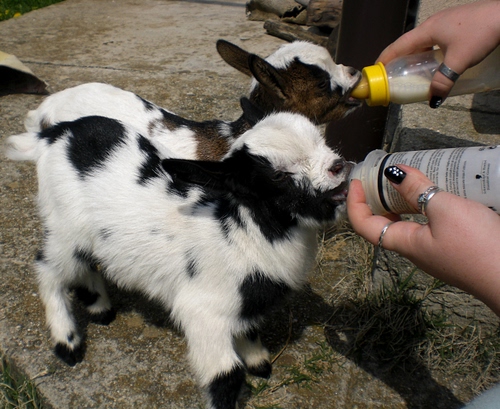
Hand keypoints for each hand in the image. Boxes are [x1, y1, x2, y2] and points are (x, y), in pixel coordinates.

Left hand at [347, 164, 499, 316]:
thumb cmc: (476, 246)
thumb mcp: (444, 210)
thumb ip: (417, 190)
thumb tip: (393, 173)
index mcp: (404, 243)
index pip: (364, 225)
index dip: (355, 203)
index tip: (357, 181)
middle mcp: (415, 249)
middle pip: (384, 223)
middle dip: (377, 198)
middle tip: (381, 176)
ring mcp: (434, 250)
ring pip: (408, 223)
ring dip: (403, 201)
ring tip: (409, 178)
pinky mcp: (452, 248)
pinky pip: (428, 225)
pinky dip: (425, 207)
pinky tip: (438, 194)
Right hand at [377, 0, 499, 105]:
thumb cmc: (482, 32)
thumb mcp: (459, 61)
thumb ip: (443, 82)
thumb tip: (433, 100)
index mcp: (427, 29)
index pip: (398, 45)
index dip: (384, 59)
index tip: (375, 71)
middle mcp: (433, 24)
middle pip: (408, 44)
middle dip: (398, 60)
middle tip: (392, 76)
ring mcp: (445, 23)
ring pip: (422, 42)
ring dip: (414, 56)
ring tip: (412, 72)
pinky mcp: (456, 24)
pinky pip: (434, 40)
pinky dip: (428, 52)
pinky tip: (435, 62)